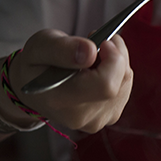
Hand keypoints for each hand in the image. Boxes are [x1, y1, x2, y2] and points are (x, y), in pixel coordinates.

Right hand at [5, 29, 132, 132]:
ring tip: (92, 55)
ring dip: (116, 61)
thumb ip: (62, 49)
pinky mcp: (109, 117)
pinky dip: (117, 72)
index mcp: (61, 100)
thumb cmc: (37, 64)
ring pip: (125, 81)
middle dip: (115, 54)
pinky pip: (125, 87)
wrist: (34, 88)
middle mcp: (82, 116)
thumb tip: (90, 51)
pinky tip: (98, 68)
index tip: (102, 42)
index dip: (113, 59)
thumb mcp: (40, 46)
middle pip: (120, 81)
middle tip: (95, 41)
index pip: (106, 85)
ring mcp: (97, 120)